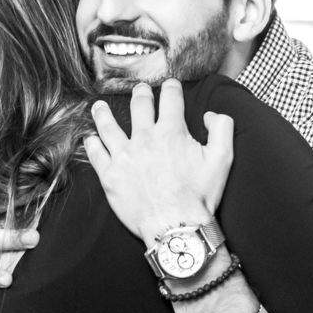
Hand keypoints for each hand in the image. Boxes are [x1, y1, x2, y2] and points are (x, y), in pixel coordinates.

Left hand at [84, 79, 234, 244]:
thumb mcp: (223, 158)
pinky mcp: (110, 175)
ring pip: (108, 126)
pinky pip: (96, 153)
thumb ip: (222, 128)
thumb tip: (210, 115)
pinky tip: (89, 138)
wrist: (176, 226)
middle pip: (139, 105)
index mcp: (172, 131)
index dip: (172, 87)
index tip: (170, 85)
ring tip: (100, 107)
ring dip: (104, 113)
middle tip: (140, 90)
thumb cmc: (200, 196)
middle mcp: (145, 138)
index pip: (171, 99)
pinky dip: (91, 143)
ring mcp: (124, 156)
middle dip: (141, 93)